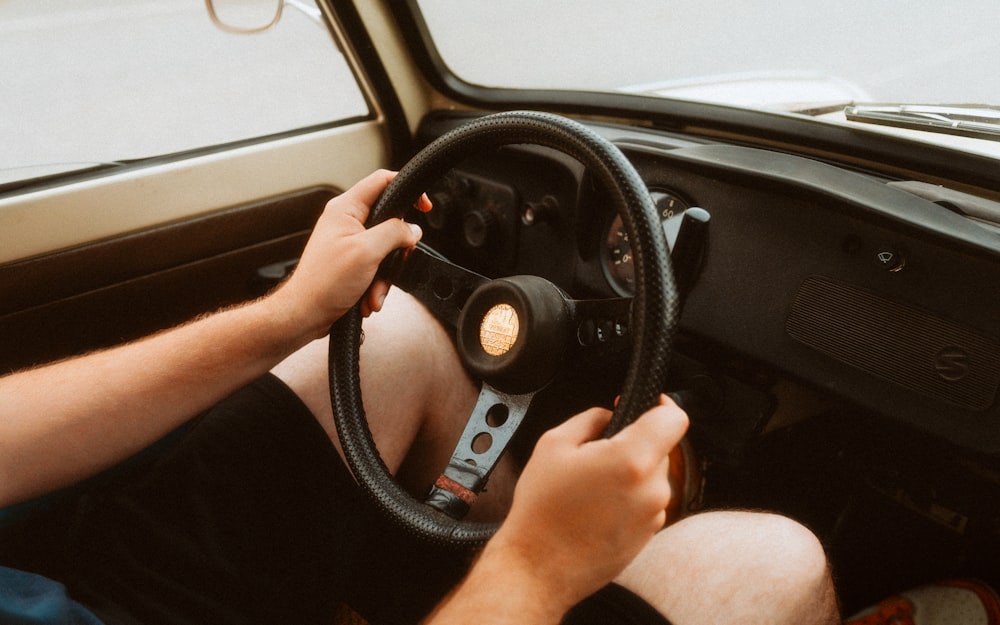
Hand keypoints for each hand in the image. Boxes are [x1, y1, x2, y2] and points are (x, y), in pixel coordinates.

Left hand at [270, 169, 429, 337]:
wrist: (306, 314)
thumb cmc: (323, 282)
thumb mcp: (367, 251)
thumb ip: (395, 233)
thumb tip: (412, 229)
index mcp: (346, 208)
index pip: (382, 181)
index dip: (407, 190)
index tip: (424, 206)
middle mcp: (347, 222)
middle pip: (390, 222)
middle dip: (396, 251)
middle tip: (392, 262)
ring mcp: (350, 242)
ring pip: (386, 250)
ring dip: (385, 275)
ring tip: (373, 291)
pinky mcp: (352, 262)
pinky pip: (377, 268)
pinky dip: (376, 285)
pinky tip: (368, 297)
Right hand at [484, 395, 688, 611]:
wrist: (538, 567)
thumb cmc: (542, 511)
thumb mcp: (553, 444)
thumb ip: (591, 419)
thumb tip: (610, 415)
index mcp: (632, 460)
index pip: (674, 419)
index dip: (660, 404)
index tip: (647, 404)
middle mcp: (652, 489)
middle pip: (661, 448)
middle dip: (634, 443)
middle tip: (597, 454)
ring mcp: (653, 516)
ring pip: (653, 475)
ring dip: (630, 472)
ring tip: (591, 487)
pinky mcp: (649, 536)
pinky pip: (646, 501)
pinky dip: (628, 497)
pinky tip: (596, 508)